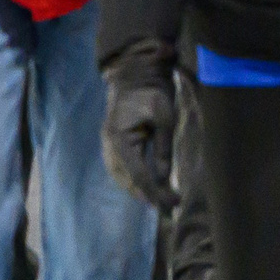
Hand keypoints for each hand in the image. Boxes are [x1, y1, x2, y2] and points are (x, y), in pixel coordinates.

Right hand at [102, 38, 179, 210]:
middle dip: (146, 195)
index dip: (155, 192)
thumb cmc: (152, 92)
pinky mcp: (112, 140)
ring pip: (120, 175)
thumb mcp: (164, 118)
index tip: (172, 202)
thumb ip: (163, 149)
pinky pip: (119, 167)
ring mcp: (108, 142)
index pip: (138, 174)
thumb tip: (164, 178)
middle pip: (126, 179)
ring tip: (157, 200)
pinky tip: (143, 184)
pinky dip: (131, 178)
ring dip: (137, 189)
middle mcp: (109, 144)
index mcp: (120, 138)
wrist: (135, 73)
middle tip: (168, 207)